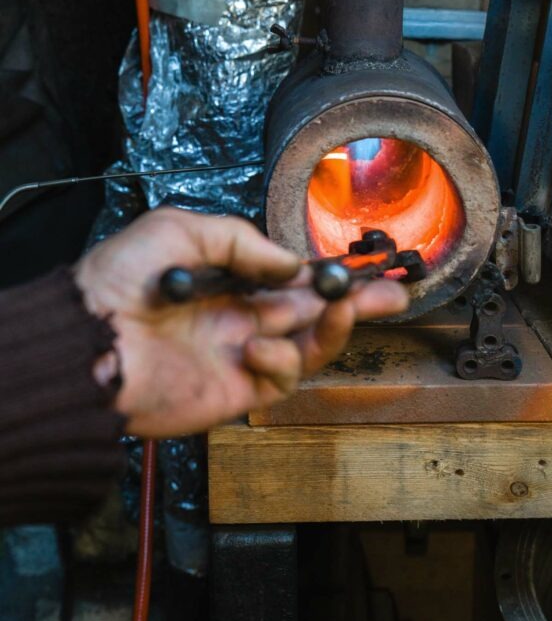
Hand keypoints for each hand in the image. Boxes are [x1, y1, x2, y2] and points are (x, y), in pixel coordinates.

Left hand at [74, 207, 408, 436]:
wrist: (88, 341)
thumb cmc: (121, 281)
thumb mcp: (181, 229)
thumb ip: (241, 241)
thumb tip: (290, 262)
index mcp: (228, 282)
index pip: (292, 278)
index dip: (330, 274)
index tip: (364, 265)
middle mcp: (239, 318)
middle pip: (314, 313)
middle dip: (357, 304)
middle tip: (395, 295)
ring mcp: (239, 355)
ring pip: (308, 347)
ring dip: (333, 328)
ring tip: (344, 308)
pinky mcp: (236, 391)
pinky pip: (280, 379)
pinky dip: (280, 361)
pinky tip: (255, 346)